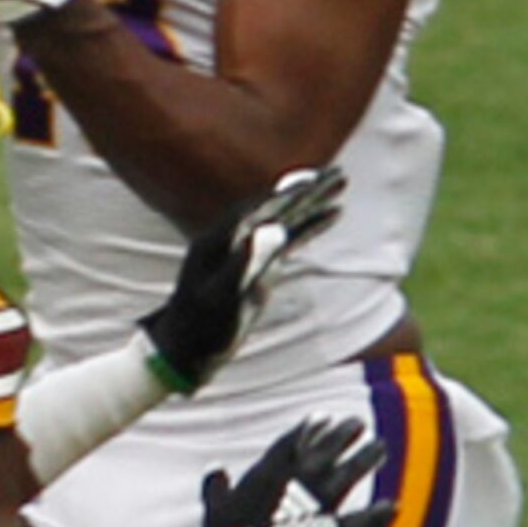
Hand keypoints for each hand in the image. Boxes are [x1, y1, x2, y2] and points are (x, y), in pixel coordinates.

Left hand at [141, 166, 347, 391]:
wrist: (187, 351)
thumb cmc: (201, 329)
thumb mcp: (222, 299)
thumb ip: (245, 264)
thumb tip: (271, 229)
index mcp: (220, 241)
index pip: (260, 209)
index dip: (288, 195)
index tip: (315, 181)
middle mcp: (235, 238)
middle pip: (276, 207)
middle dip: (308, 191)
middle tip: (339, 174)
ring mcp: (247, 250)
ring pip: (286, 220)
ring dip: (313, 204)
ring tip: (341, 187)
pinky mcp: (259, 264)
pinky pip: (289, 239)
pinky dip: (310, 227)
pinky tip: (330, 217)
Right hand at [197, 418, 392, 526]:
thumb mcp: (215, 510)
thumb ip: (216, 488)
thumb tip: (216, 471)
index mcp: (269, 474)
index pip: (293, 442)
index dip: (308, 428)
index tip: (322, 417)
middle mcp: (297, 482)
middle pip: (326, 449)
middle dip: (343, 434)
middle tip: (358, 422)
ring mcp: (316, 505)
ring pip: (347, 474)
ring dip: (365, 458)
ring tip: (381, 446)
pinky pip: (359, 523)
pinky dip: (376, 516)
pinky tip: (394, 506)